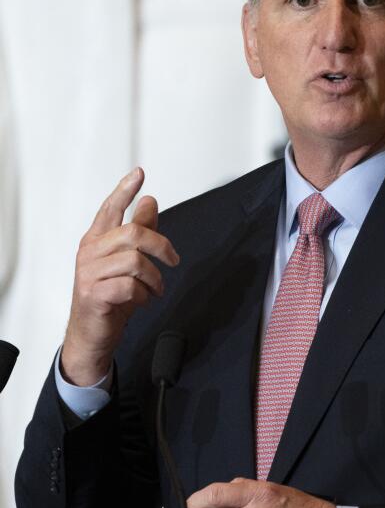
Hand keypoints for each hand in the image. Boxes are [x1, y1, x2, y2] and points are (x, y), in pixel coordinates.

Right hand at [61, 168, 179, 384]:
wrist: (92, 333)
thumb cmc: (109, 295)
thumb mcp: (127, 261)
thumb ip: (139, 231)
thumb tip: (150, 202)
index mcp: (96, 240)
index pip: (110, 209)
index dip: (125, 190)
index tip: (139, 173)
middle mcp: (89, 252)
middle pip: (133, 234)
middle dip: (162, 246)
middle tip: (173, 260)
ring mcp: (89, 273)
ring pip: (135, 261)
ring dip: (155, 278)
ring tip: (155, 289)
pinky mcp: (94, 294)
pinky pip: (130, 286)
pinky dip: (144, 295)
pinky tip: (141, 300)